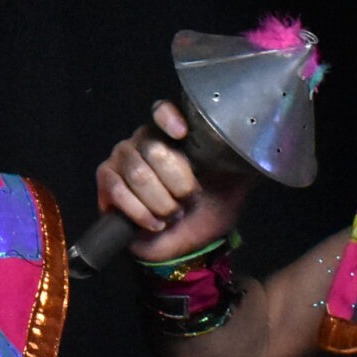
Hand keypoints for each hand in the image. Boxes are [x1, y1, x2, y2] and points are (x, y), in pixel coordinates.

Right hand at [96, 101, 253, 262]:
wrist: (187, 246)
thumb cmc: (208, 209)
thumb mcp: (233, 183)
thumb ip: (237, 158)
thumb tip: (251, 142)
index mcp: (174, 135)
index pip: (162, 111)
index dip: (168, 117)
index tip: (182, 134)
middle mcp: (144, 140)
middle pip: (154, 149)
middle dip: (177, 182)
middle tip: (188, 200)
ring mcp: (121, 159)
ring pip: (137, 173)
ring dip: (160, 202)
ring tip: (173, 215)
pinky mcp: (106, 181)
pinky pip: (117, 190)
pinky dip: (140, 212)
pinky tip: (155, 223)